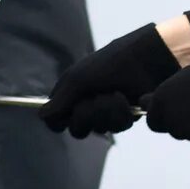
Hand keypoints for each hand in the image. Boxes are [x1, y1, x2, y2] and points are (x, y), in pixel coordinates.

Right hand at [41, 23, 180, 137]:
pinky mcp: (126, 115)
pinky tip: (128, 99)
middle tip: (95, 100)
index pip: (56, 118)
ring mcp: (107, 110)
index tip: (66, 116)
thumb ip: (61, 99)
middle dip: (86, 115)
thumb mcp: (81, 77)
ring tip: (116, 95)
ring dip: (107, 112)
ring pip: (98, 129)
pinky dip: (122, 113)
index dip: (59, 121)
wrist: (149, 60)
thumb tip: (40, 116)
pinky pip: (118, 127)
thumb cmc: (112, 62)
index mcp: (72, 90)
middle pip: (77, 128)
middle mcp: (87, 102)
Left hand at [142, 48, 189, 150]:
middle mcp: (170, 116)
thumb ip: (170, 95)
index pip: (153, 121)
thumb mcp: (186, 78)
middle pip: (173, 131)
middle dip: (186, 126)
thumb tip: (146, 103)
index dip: (166, 119)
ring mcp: (187, 130)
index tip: (179, 116)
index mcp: (161, 98)